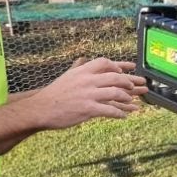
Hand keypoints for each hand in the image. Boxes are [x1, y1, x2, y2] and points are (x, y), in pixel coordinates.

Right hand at [29, 57, 148, 129]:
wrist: (40, 109)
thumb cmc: (54, 94)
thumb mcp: (67, 76)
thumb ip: (77, 67)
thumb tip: (83, 59)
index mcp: (82, 71)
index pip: (106, 62)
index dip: (120, 65)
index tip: (130, 67)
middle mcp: (87, 80)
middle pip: (115, 77)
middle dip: (128, 82)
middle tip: (135, 86)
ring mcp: (88, 94)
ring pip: (115, 93)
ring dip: (126, 98)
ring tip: (130, 101)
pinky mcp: (88, 109)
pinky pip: (109, 110)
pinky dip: (119, 113)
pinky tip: (124, 116)